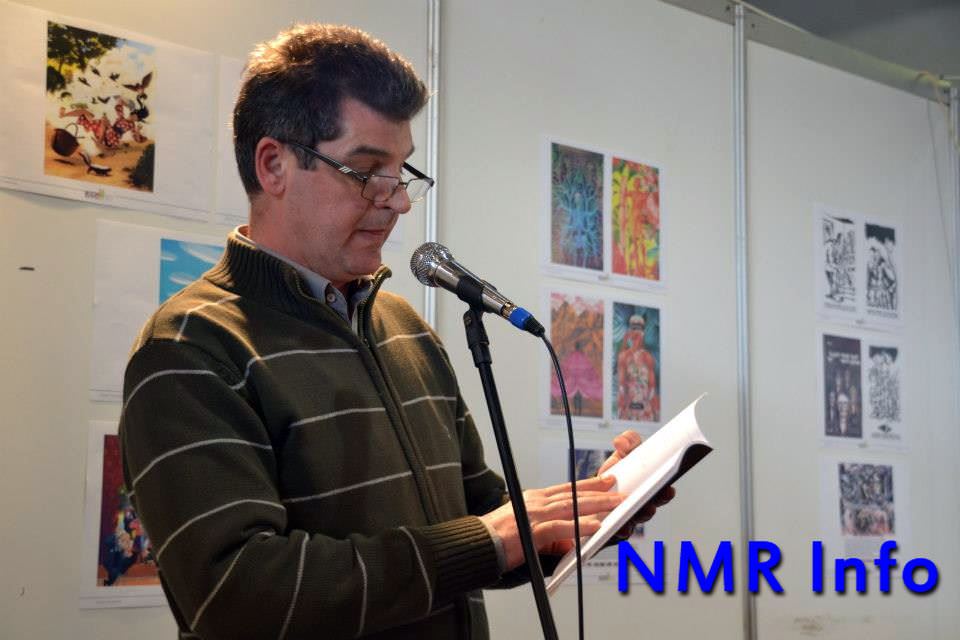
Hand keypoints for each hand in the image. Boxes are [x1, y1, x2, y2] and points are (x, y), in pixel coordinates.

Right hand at [479, 476, 623, 570]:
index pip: (566, 489)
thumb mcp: (524, 526)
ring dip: (597, 505)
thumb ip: (546, 529)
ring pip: (573, 506)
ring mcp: (534, 515)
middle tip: (620, 490)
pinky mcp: (532, 531)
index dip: (588, 484)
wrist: (475, 544)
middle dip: (600, 492)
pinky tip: (595, 527)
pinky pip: (562, 527)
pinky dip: (580, 526)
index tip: (605, 481)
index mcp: (533, 499)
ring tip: (616, 505)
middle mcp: (536, 502)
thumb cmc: (496, 537)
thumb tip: (567, 539)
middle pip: (574, 494)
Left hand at [596, 430, 675, 538]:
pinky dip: (623, 528)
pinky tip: (620, 525)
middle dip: (656, 501)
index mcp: (651, 485)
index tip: (668, 487)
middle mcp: (645, 501)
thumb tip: (621, 442)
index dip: (667, 491)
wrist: (598, 485)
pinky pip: (623, 530)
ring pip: (640, 517)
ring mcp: (632, 513)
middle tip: (655, 496)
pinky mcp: (619, 523)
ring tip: (640, 508)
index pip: (664, 491)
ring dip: (642, 514)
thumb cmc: (618, 469)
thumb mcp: (624, 451)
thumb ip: (628, 441)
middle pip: (654, 504)